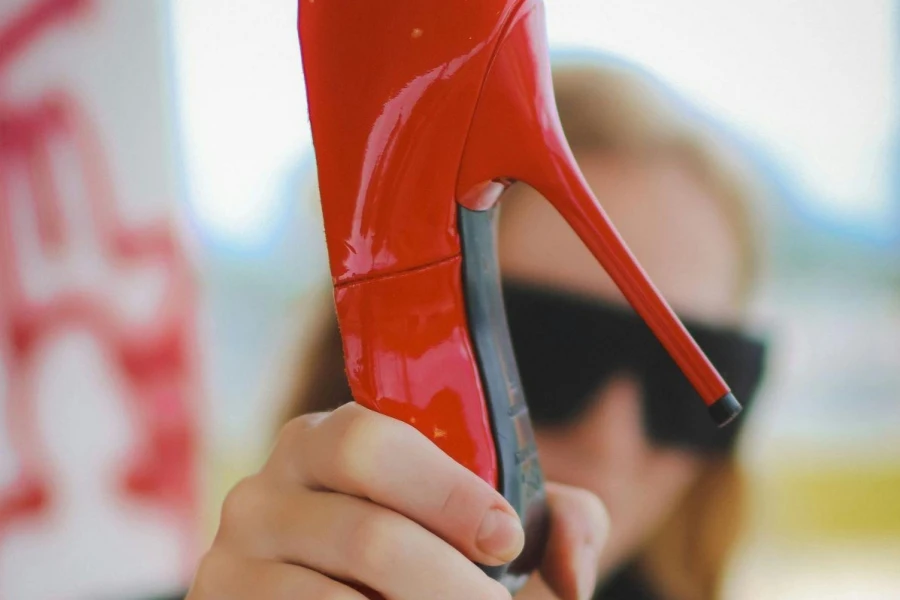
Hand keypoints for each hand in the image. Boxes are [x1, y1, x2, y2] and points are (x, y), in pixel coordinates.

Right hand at [188, 403, 607, 599]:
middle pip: (367, 536)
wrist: (327, 592)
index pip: (373, 443)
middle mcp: (263, 491)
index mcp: (322, 441)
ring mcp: (230, 562)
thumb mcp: (475, 524)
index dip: (447, 493)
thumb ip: (551, 519)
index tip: (505, 540)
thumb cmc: (412, 555)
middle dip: (449, 585)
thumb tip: (574, 570)